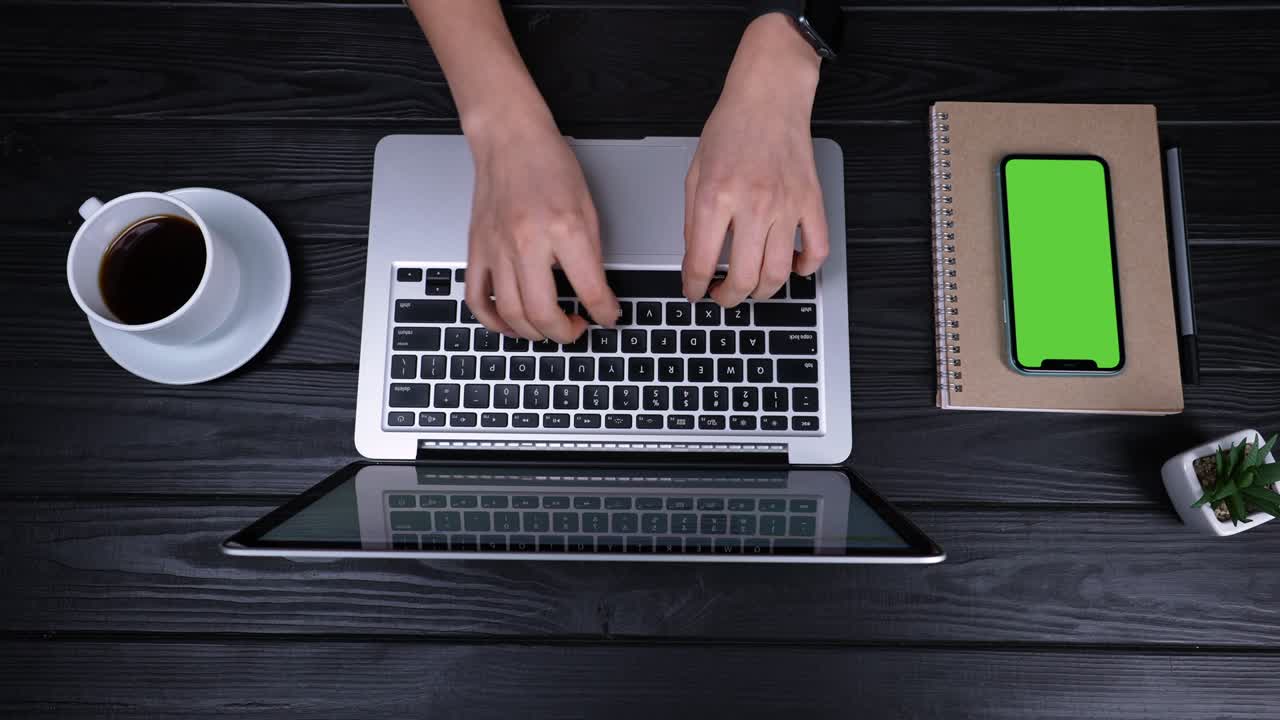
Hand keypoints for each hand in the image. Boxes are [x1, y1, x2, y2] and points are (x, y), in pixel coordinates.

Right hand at [464, 117, 619, 341]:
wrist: (509, 139)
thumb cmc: (548, 164)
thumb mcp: (587, 208)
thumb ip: (591, 254)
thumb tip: (596, 293)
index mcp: (563, 229)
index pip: (589, 290)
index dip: (605, 314)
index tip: (608, 317)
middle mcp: (527, 242)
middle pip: (542, 312)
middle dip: (565, 333)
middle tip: (576, 330)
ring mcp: (496, 248)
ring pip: (510, 313)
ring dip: (533, 333)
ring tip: (548, 328)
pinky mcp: (476, 249)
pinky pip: (476, 299)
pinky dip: (493, 321)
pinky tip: (510, 324)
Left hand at [682, 13, 829, 305]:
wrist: (769, 96)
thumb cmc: (731, 128)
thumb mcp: (695, 173)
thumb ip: (692, 220)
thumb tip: (695, 260)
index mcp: (716, 197)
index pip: (702, 262)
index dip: (695, 287)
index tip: (695, 291)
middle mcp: (753, 204)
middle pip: (744, 278)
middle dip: (729, 298)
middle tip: (722, 296)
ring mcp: (786, 205)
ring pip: (779, 273)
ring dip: (763, 291)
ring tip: (751, 287)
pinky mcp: (811, 202)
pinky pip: (816, 250)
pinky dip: (806, 269)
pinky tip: (792, 267)